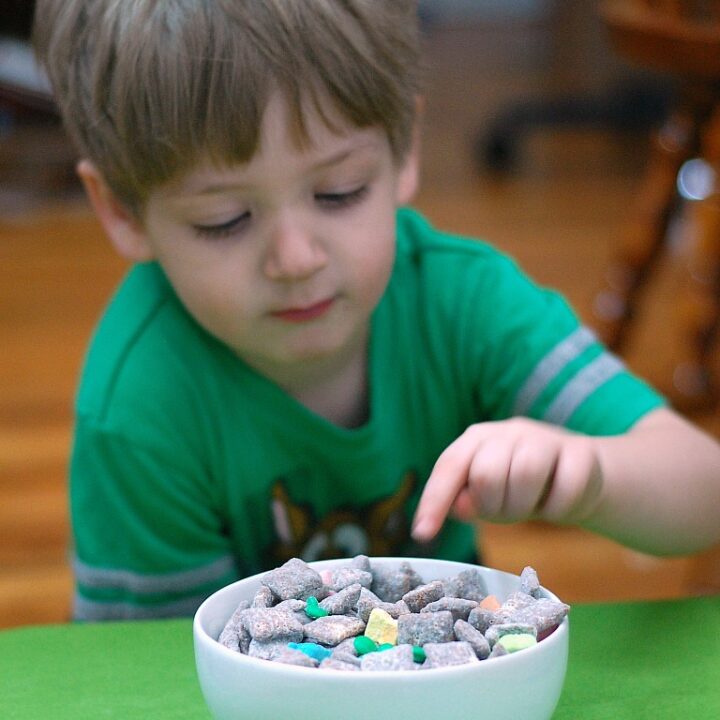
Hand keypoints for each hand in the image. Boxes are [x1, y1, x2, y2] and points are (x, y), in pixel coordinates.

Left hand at [411, 417, 603, 541]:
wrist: (582, 476)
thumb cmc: (522, 488)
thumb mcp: (488, 496)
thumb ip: (467, 501)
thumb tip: (458, 506)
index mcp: (477, 438)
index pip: (450, 465)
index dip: (435, 501)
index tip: (422, 533)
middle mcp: (508, 431)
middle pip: (487, 473)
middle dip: (493, 507)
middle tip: (506, 513)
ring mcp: (546, 438)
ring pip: (525, 473)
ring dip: (524, 506)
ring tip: (530, 508)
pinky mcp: (581, 453)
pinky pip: (566, 487)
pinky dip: (558, 508)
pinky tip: (557, 504)